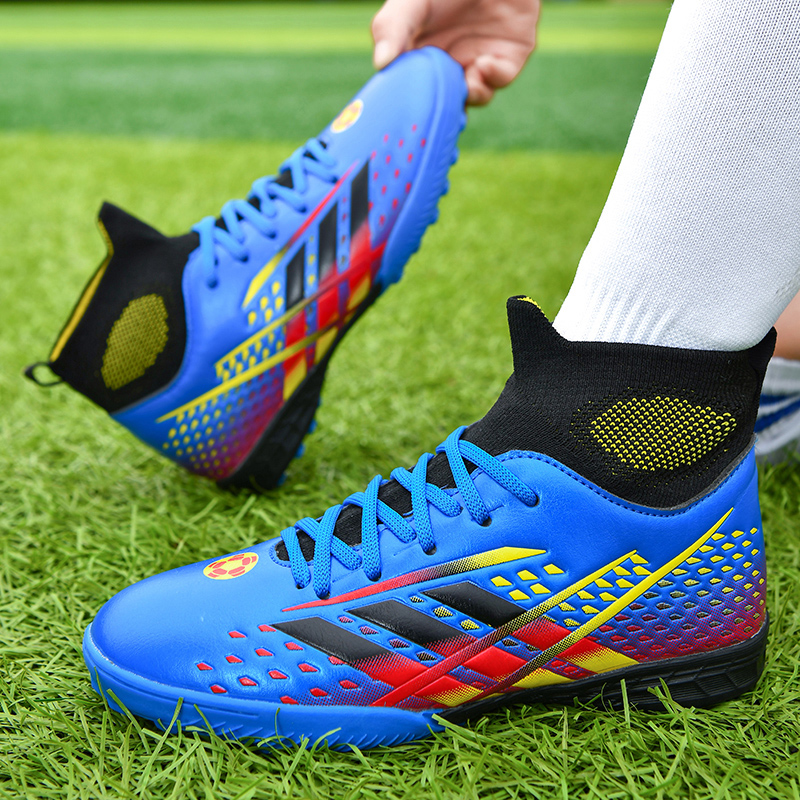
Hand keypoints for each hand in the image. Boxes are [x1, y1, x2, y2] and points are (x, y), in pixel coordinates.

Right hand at [371, 0, 539, 105]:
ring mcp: (480, 61)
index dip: (414, 105)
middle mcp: (452, 64)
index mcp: (424, 57)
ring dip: (469, 97)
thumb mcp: (409, 3)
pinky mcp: (508, 56)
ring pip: (474, 96)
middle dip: (445, 110)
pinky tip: (483, 65)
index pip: (418, 92)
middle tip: (440, 111)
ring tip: (465, 85)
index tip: (408, 113)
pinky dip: (491, 78)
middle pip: (447, 101)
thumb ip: (392, 28)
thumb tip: (381, 63)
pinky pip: (501, 78)